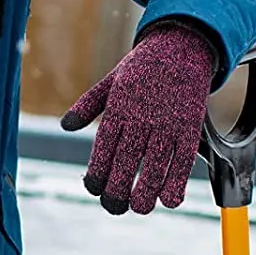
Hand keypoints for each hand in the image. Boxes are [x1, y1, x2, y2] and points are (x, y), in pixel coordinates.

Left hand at [60, 23, 217, 214]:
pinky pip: (183, 159)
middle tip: (114, 208)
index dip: (97, 174)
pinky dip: (177, 182)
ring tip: (140, 208)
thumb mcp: (111, 81)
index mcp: (118, 108)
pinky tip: (170, 200)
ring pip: (155, 165)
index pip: (103, 148)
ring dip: (147, 192)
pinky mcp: (189, 126)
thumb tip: (65, 126)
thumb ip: (87, 105)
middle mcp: (141, 117)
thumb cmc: (141, 68)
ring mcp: (167, 122)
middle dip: (118, 190)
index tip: (94, 189)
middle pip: (126, 161)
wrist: (181, 46)